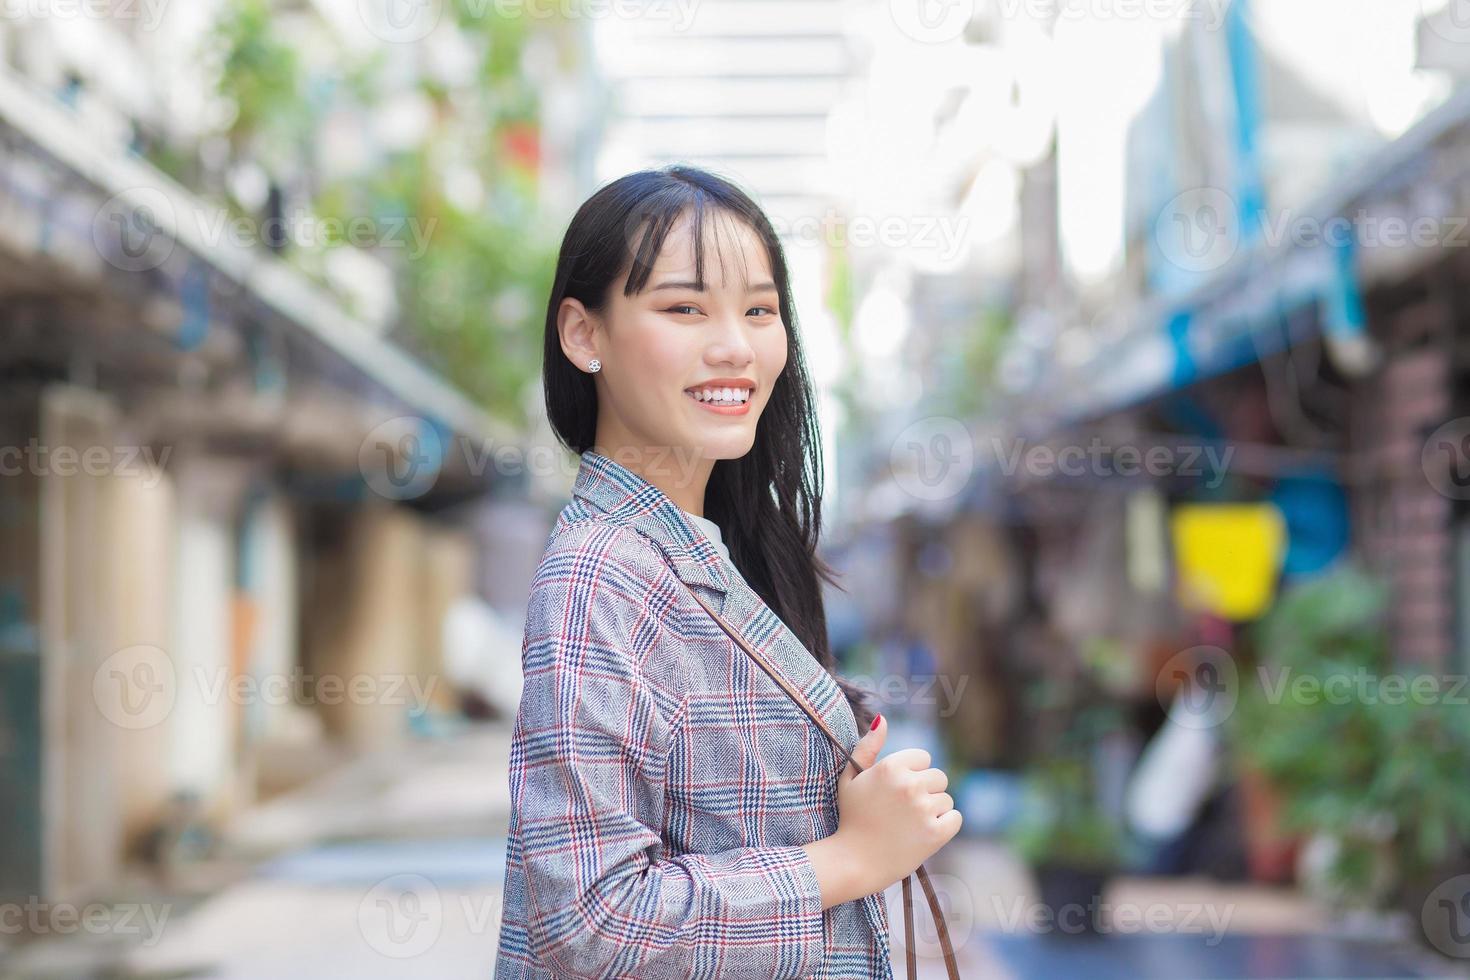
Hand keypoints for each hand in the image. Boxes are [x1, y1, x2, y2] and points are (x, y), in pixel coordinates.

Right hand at [832, 714, 961, 897]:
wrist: (854, 861)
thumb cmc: (851, 817)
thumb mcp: (851, 778)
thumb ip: (868, 746)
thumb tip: (883, 719)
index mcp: (891, 767)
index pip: (924, 758)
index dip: (913, 773)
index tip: (898, 790)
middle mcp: (910, 785)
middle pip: (939, 777)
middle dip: (926, 790)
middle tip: (904, 809)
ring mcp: (924, 809)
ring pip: (946, 799)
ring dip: (934, 809)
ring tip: (910, 823)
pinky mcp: (936, 833)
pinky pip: (955, 818)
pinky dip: (945, 825)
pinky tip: (925, 832)